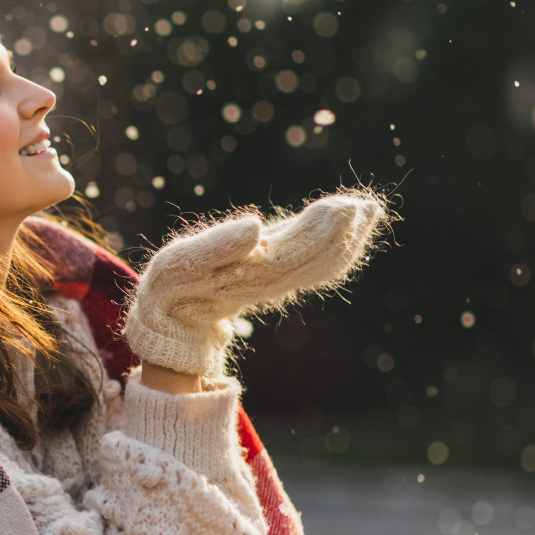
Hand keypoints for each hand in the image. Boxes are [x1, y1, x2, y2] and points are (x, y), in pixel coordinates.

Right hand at [123, 191, 384, 376]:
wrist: (167, 328)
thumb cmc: (166, 292)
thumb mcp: (178, 267)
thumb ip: (216, 246)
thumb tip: (258, 228)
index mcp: (247, 273)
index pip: (296, 250)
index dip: (323, 230)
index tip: (349, 207)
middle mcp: (265, 280)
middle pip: (312, 258)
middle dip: (342, 232)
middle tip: (368, 206)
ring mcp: (268, 283)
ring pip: (315, 265)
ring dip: (344, 241)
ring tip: (367, 213)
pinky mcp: (266, 282)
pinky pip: (307, 270)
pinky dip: (331, 253)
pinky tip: (348, 237)